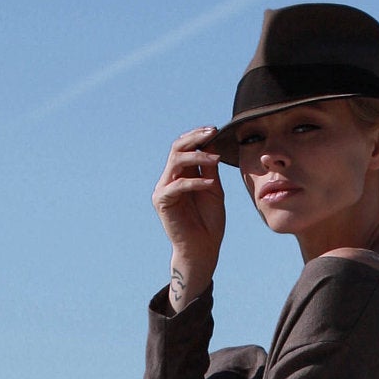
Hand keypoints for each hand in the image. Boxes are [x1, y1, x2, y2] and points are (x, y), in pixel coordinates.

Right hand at [153, 129, 226, 310]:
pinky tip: (210, 184)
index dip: (198, 136)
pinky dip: (195, 182)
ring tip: (216, 158)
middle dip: (195, 138)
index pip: (184, 147)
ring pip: (176, 162)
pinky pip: (178, 185)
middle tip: (213, 132)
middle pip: (177, 148)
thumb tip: (211, 142)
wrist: (203, 248)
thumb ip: (209, 168)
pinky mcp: (162, 202)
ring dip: (197, 156)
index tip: (216, 129)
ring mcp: (164, 190)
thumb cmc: (209, 221)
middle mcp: (169, 179)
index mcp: (181, 174)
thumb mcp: (213, 189)